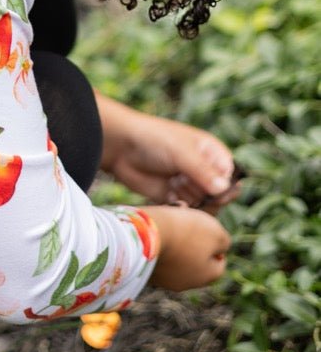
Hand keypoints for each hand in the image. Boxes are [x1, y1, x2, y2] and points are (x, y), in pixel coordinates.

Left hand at [95, 93, 240, 212]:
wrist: (120, 147)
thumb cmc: (153, 140)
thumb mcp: (181, 152)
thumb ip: (202, 171)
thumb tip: (225, 189)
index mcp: (211, 153)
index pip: (231, 175)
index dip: (227, 187)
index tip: (217, 194)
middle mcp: (203, 170)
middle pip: (220, 195)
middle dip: (209, 198)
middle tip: (194, 195)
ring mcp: (188, 184)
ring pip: (204, 206)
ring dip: (194, 204)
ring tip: (178, 192)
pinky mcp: (173, 198)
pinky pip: (187, 212)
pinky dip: (182, 211)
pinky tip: (172, 202)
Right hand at [146, 205, 231, 290]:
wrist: (144, 233)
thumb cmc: (185, 231)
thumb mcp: (215, 232)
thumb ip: (224, 242)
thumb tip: (221, 248)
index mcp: (207, 276)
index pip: (219, 263)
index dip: (216, 244)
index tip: (206, 228)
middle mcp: (186, 283)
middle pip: (196, 259)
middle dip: (193, 239)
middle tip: (187, 218)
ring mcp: (163, 279)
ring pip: (175, 256)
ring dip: (175, 238)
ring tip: (169, 215)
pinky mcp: (144, 271)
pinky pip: (156, 256)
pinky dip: (158, 242)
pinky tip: (154, 226)